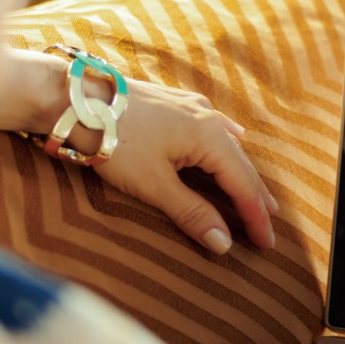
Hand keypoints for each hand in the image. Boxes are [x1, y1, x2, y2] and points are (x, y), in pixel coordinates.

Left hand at [0, 49, 276, 254]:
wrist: (76, 100)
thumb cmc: (114, 141)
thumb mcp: (154, 185)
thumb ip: (191, 213)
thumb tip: (223, 243)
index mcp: (209, 138)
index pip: (243, 185)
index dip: (255, 216)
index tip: (265, 243)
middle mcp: (208, 119)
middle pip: (242, 165)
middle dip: (255, 197)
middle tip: (269, 224)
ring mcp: (193, 108)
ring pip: (229, 147)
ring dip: (242, 173)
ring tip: (256, 194)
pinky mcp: (175, 104)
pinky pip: (214, 131)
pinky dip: (226, 151)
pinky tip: (229, 146)